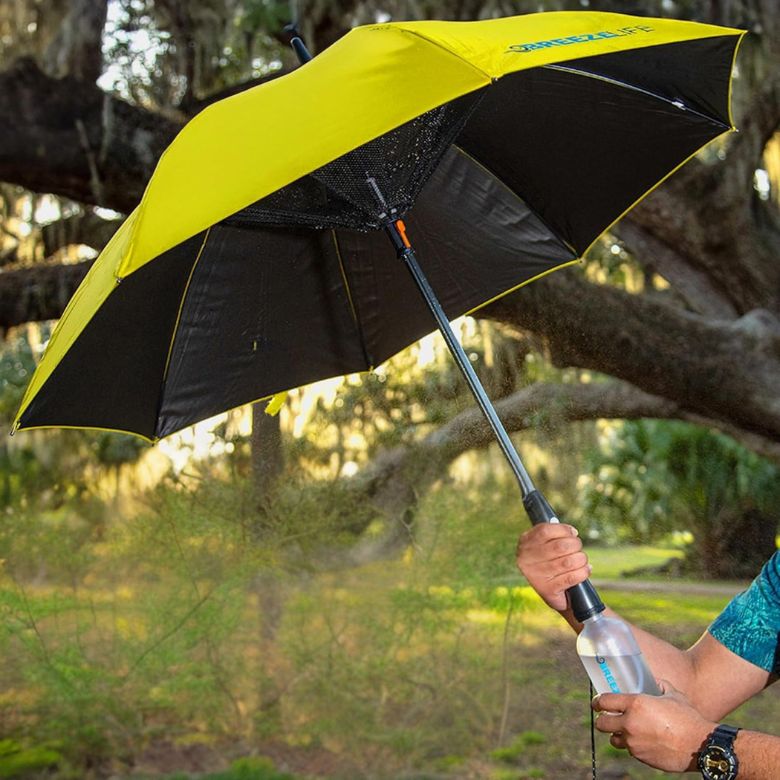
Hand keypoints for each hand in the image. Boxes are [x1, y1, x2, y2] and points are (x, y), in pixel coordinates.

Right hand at [515, 523, 589, 610]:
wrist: (549, 591)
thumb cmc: (549, 561)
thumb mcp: (544, 543)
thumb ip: (555, 534)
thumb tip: (572, 532)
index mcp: (525, 543)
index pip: (545, 531)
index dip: (563, 530)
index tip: (573, 533)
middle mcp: (527, 559)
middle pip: (560, 546)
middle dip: (576, 545)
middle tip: (577, 548)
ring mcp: (536, 576)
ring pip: (568, 562)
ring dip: (581, 559)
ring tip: (581, 559)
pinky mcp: (548, 590)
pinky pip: (571, 577)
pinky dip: (583, 572)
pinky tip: (585, 569)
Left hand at [592, 680, 715, 771]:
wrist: (701, 745)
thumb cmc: (688, 717)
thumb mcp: (673, 694)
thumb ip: (660, 686)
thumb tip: (654, 681)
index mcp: (635, 704)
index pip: (604, 702)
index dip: (598, 702)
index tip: (597, 703)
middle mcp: (630, 723)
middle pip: (601, 724)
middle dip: (602, 720)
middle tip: (607, 717)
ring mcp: (634, 743)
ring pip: (614, 740)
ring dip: (617, 735)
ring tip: (625, 730)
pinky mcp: (641, 757)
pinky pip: (630, 750)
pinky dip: (633, 746)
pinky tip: (643, 740)